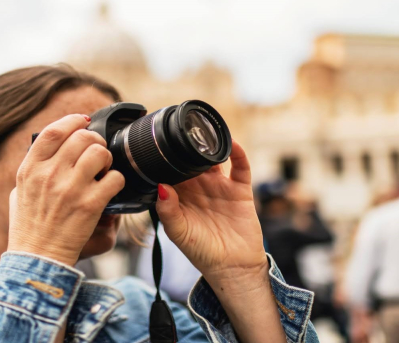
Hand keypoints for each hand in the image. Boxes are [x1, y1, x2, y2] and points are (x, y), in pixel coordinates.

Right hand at [7, 114, 124, 265]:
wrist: (37, 260)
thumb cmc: (27, 228)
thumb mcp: (18, 192)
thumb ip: (32, 170)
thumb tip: (48, 151)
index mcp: (30, 169)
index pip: (54, 131)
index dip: (73, 121)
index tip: (83, 121)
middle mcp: (49, 175)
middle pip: (82, 137)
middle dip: (95, 141)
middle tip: (97, 153)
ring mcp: (70, 189)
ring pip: (100, 153)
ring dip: (107, 159)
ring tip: (103, 171)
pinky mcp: (90, 206)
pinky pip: (114, 179)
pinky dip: (117, 181)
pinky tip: (110, 189)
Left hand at [156, 139, 264, 279]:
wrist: (232, 267)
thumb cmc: (200, 252)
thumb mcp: (178, 233)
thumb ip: (167, 211)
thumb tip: (161, 187)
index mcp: (180, 195)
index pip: (170, 171)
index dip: (165, 159)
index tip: (159, 145)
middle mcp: (199, 187)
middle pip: (191, 160)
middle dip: (187, 147)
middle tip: (182, 132)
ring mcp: (219, 186)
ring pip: (214, 159)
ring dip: (210, 147)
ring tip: (204, 133)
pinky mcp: (240, 189)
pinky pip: (240, 167)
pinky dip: (238, 154)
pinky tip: (232, 144)